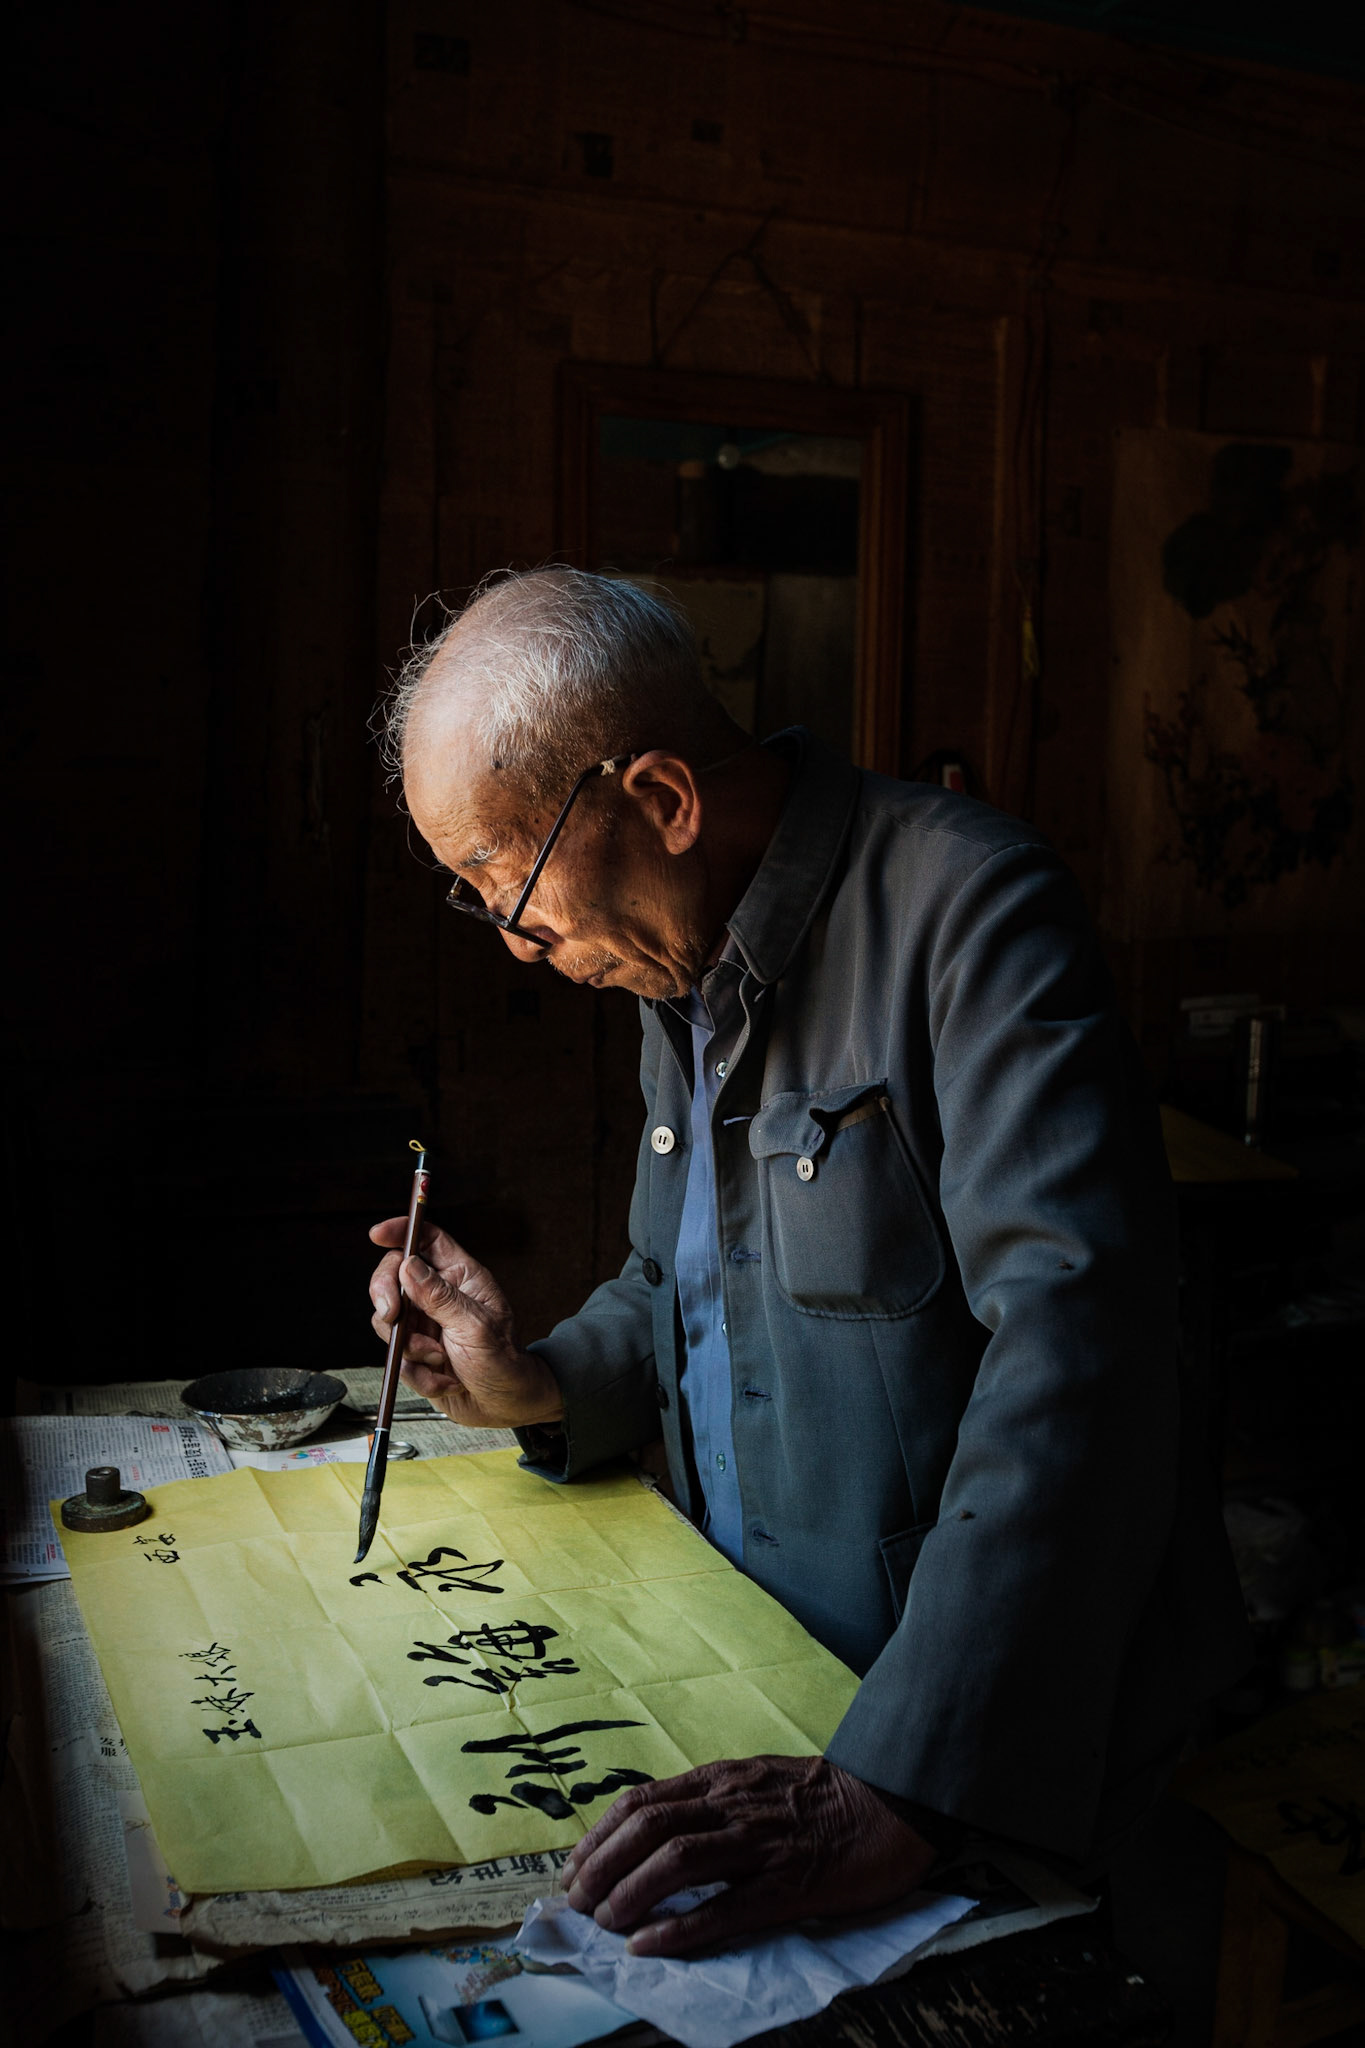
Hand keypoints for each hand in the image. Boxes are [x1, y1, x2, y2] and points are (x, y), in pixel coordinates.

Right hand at [367, 1216, 562, 1429]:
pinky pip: (396, 1357)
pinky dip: (418, 1374)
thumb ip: (440, 1297)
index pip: (427, 1239)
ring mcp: (424, 1325)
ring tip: (440, 1359)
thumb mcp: (475, 1326)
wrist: (504, 1406)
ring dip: (410, 1346)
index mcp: (461, 1277)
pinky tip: (445, 1379)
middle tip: (393, 1316)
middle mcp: (439, 1297)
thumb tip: (408, 1266)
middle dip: (386, 1294)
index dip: (402, 1231)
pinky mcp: (415, 1354)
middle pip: (394, 1275)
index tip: (378, 1234)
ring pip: (388, 1320)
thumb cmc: (504, 1362)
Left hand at [561, 1755, 936, 1956]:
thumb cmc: (822, 1797)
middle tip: (577, 1902)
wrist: (892, 1802)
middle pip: (649, 1828)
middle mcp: (732, 1805)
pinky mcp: (788, 1884)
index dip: (600, 1836)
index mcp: (722, 1780)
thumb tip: (656, 1832)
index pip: (643, 1801)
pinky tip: (651, 1947)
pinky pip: (725, 1908)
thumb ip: (711, 1800)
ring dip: (630, 1894)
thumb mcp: (756, 1780)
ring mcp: (760, 1844)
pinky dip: (680, 1929)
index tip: (574, 1867)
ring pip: (677, 1861)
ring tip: (606, 1924)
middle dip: (602, 1866)